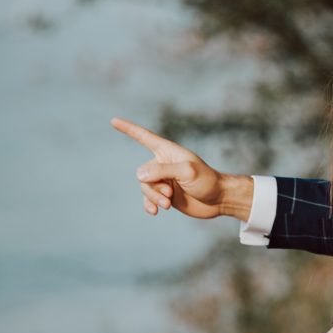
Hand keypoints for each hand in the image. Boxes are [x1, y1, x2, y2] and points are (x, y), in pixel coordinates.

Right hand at [110, 117, 252, 219]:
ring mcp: (163, 180)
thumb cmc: (207, 181)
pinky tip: (155, 212)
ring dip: (153, 197)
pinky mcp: (165, 195)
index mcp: (168, 152)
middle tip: (169, 193)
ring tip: (167, 203)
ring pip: (144, 188)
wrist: (218, 200)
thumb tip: (139, 174)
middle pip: (143, 173)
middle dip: (152, 186)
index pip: (145, 137)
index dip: (129, 129)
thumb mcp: (187, 172)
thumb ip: (163, 171)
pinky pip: (148, 199)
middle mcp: (163, 164)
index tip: (113, 121)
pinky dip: (149, 205)